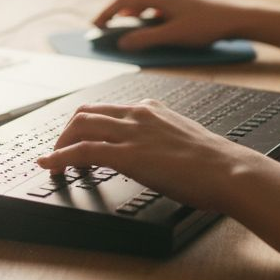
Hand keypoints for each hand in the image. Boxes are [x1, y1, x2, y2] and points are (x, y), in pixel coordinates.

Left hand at [35, 99, 257, 209]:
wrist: (229, 171)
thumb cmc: (215, 163)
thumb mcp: (184, 138)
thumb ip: (164, 138)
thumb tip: (155, 153)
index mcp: (152, 108)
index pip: (108, 109)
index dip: (87, 124)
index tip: (78, 138)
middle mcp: (138, 114)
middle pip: (86, 112)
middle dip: (66, 131)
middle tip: (59, 151)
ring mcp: (131, 132)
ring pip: (79, 126)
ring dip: (59, 144)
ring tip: (53, 162)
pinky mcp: (127, 154)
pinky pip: (82, 151)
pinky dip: (59, 157)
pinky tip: (50, 166)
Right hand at [94, 0, 248, 51]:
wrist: (236, 18)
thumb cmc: (207, 26)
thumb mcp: (173, 35)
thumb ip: (146, 39)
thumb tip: (123, 43)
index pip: (123, 0)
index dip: (106, 13)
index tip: (95, 26)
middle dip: (115, 11)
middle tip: (103, 27)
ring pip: (143, 1)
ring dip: (130, 13)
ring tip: (122, 28)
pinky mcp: (182, 1)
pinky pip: (155, 5)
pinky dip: (145, 15)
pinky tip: (148, 27)